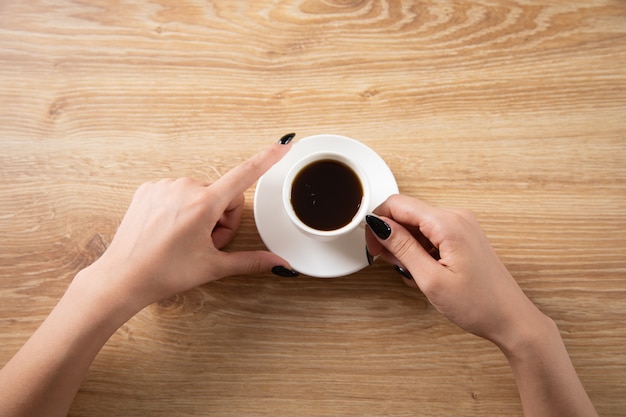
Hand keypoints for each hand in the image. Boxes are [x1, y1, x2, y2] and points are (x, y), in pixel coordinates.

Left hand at [82, 141, 294, 314]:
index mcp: (204, 204)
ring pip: (201, 193)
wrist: (122, 278)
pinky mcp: (148, 189)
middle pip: (223, 195)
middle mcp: (184, 187)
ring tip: (186, 239)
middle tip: (207, 244)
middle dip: (222, 218)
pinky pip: (179, 192)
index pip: (245, 174)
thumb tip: (281, 265)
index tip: (283, 143)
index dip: (268, 158)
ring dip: (202, 214)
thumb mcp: (213, 267)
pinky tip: (169, 230)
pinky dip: (181, 209)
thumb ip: (251, 261)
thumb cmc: (164, 273)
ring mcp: (164, 186)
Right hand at [365, 194, 545, 347]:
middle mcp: (456, 217)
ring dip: (407, 247)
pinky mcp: (464, 237)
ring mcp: (462, 226)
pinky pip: (432, 234)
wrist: (511, 319)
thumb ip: (402, 247)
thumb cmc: (478, 305)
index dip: (377, 223)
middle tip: (391, 265)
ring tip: (413, 275)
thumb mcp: (430, 279)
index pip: (397, 204)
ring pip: (418, 225)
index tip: (373, 246)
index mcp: (448, 223)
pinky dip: (421, 250)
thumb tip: (379, 224)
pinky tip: (425, 272)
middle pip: (407, 214)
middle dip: (392, 237)